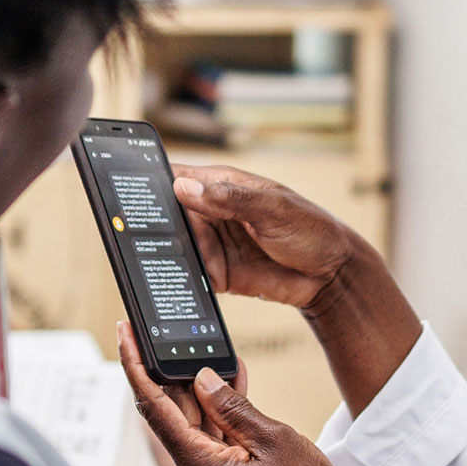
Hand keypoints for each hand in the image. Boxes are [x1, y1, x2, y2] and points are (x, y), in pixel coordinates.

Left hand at [117, 323, 449, 465]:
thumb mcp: (274, 439)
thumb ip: (233, 407)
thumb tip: (201, 379)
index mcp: (198, 465)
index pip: (153, 405)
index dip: (135, 364)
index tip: (124, 331)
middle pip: (171, 412)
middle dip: (172, 371)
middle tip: (170, 333)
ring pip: (195, 423)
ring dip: (203, 389)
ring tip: (214, 351)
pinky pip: (214, 438)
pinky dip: (222, 412)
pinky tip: (233, 382)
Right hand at [170, 164, 421, 417]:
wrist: (333, 277)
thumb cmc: (312, 230)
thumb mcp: (274, 209)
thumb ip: (230, 198)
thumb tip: (184, 187)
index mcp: (223, 184)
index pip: (178, 177)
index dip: (153, 185)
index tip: (133, 199)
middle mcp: (213, 211)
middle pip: (171, 217)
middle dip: (163, 232)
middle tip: (161, 245)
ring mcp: (215, 243)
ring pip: (180, 249)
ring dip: (180, 261)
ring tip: (194, 269)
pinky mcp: (219, 273)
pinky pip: (194, 276)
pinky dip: (191, 282)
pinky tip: (196, 287)